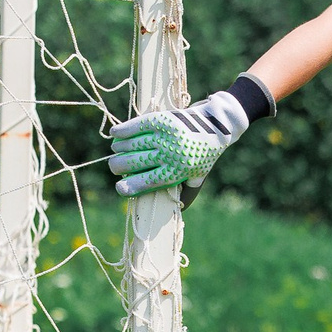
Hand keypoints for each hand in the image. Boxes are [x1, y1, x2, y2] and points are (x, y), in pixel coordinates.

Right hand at [105, 90, 251, 196]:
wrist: (216, 124)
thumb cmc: (204, 154)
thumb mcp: (199, 175)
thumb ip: (188, 193)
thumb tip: (177, 211)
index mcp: (179, 171)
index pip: (150, 181)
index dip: (132, 186)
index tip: (119, 189)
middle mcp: (172, 154)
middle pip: (136, 162)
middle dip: (119, 166)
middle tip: (115, 167)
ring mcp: (167, 135)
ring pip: (134, 144)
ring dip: (120, 148)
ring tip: (117, 150)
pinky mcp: (164, 119)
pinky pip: (138, 125)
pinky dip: (124, 130)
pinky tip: (115, 134)